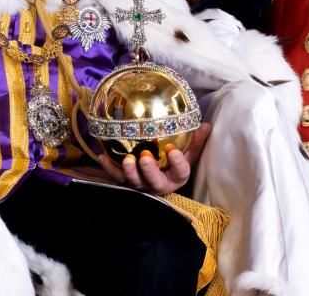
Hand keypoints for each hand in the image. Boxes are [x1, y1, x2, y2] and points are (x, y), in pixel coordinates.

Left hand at [95, 123, 210, 193]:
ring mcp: (142, 184)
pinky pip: (117, 177)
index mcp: (177, 177)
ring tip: (127, 159)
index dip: (177, 162)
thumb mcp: (188, 152)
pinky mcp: (127, 182)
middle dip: (149, 171)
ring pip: (135, 183)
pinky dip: (109, 168)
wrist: (161, 174)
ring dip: (130, 172)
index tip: (173, 149)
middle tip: (145, 158)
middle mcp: (159, 184)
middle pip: (155, 182)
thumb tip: (206, 124)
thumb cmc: (175, 162)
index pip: (180, 172)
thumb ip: (196, 140)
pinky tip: (101, 156)